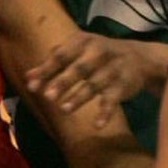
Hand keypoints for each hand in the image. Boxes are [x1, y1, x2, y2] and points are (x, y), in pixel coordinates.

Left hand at [24, 32, 150, 123]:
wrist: (139, 58)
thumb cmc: (98, 55)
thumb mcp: (78, 51)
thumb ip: (53, 63)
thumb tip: (28, 77)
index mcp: (83, 42)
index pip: (62, 56)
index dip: (46, 70)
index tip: (31, 86)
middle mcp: (99, 53)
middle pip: (79, 69)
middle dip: (63, 82)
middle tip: (47, 97)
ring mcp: (112, 69)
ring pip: (95, 85)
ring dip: (79, 97)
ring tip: (64, 110)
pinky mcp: (123, 85)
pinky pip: (113, 100)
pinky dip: (106, 113)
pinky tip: (97, 125)